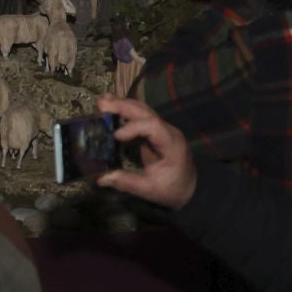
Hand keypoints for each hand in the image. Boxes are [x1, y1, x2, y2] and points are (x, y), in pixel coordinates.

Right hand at [94, 94, 197, 209]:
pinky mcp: (155, 131)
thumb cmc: (172, 188)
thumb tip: (101, 178)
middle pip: (146, 112)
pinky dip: (125, 110)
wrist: (189, 186)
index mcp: (171, 144)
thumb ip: (127, 182)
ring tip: (102, 101)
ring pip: (143, 110)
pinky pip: (140, 116)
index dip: (133, 127)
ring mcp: (162, 128)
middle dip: (123, 107)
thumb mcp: (150, 190)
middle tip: (101, 105)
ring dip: (123, 104)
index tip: (115, 136)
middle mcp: (168, 131)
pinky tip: (111, 108)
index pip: (153, 127)